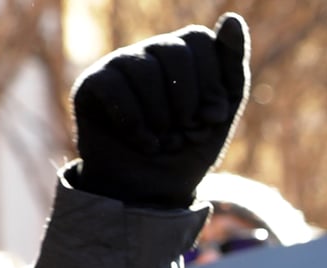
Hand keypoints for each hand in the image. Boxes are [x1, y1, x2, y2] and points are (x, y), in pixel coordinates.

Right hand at [70, 12, 249, 210]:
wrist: (154, 191)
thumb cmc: (189, 149)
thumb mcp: (221, 112)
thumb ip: (232, 67)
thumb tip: (234, 18)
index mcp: (183, 54)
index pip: (199, 40)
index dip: (211, 83)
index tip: (213, 116)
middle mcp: (149, 52)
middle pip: (174, 51)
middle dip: (188, 103)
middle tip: (187, 131)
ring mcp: (119, 65)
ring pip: (145, 71)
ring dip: (163, 119)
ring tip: (164, 140)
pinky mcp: (92, 85)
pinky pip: (115, 90)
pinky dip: (136, 126)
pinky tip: (143, 143)